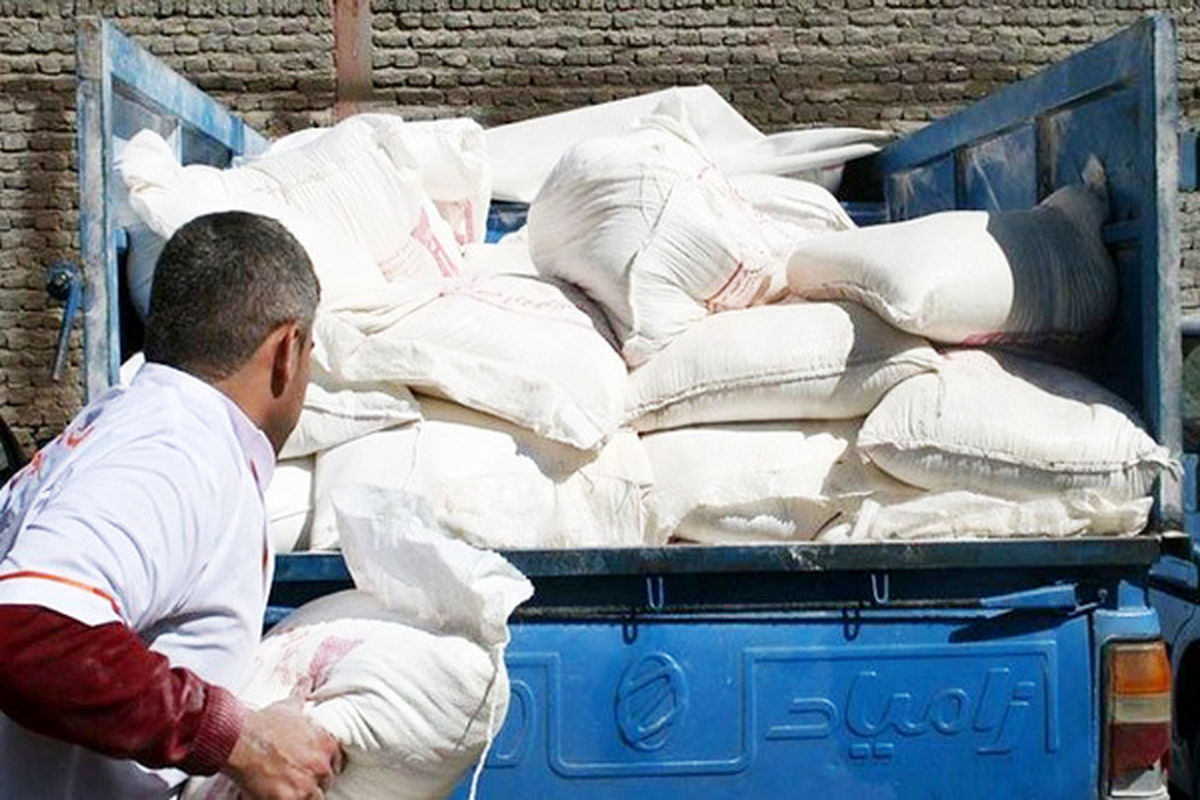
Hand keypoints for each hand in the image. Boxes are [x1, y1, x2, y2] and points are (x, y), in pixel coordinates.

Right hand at [220, 694, 342, 799]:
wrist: (240, 739)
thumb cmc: (264, 723)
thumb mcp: (288, 707)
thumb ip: (301, 695)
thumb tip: (306, 680)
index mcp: (326, 743)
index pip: (338, 761)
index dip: (326, 765)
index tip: (314, 767)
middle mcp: (321, 764)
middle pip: (327, 781)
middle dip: (315, 781)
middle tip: (299, 779)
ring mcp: (307, 783)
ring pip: (316, 797)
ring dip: (305, 794)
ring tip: (291, 789)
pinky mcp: (291, 799)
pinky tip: (280, 795)